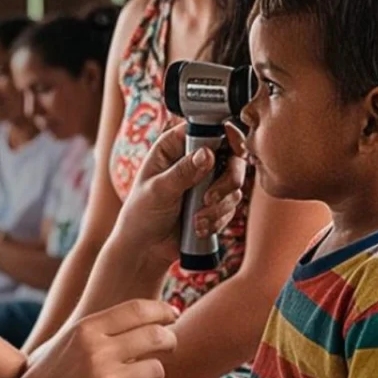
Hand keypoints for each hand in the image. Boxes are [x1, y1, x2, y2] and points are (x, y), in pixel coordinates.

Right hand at [13, 299, 178, 377]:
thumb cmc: (54, 374)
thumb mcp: (71, 342)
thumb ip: (103, 329)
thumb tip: (149, 317)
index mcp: (85, 330)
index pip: (137, 309)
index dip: (161, 310)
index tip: (172, 314)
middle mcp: (97, 352)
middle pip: (156, 336)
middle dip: (169, 340)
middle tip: (169, 344)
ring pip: (156, 370)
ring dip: (154, 373)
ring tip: (141, 375)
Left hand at [114, 122, 247, 262]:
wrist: (145, 247)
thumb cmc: (141, 213)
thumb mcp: (158, 190)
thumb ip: (182, 172)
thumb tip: (207, 154)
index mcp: (173, 146)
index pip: (205, 129)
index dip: (226, 135)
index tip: (236, 149)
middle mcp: (193, 159)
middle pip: (230, 155)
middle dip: (228, 180)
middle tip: (210, 199)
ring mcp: (207, 181)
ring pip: (234, 184)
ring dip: (219, 206)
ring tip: (196, 220)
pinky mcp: (215, 202)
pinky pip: (231, 206)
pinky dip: (219, 219)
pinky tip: (199, 227)